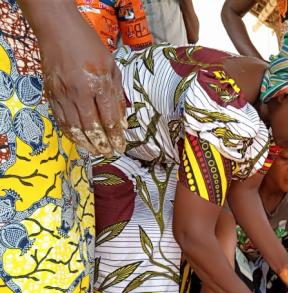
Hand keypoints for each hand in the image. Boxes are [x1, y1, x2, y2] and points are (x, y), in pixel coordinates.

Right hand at [39, 20, 125, 155]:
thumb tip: (123, 122)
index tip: (121, 147)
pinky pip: (61, 121)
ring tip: (97, 152)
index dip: (116, 136)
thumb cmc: (89, 46)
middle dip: (103, 144)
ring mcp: (63, 94)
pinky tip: (80, 141)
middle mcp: (80, 92)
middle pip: (93, 127)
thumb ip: (118, 95)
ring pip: (75, 128)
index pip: (109, 119)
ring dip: (87, 144)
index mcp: (98, 84)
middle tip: (110, 154)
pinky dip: (71, 134)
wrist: (57, 29)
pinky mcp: (51, 94)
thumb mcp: (112, 67)